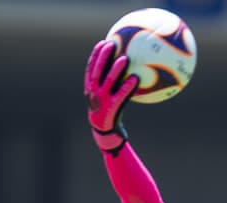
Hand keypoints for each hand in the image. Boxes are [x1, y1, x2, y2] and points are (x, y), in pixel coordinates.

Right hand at [85, 39, 137, 153]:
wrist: (106, 136)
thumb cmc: (110, 114)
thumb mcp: (108, 98)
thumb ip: (114, 85)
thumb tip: (127, 69)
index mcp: (90, 91)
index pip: (90, 69)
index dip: (95, 56)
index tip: (102, 43)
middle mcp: (93, 95)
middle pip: (96, 72)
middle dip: (103, 57)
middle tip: (112, 44)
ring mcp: (101, 103)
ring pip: (107, 83)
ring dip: (115, 69)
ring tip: (125, 58)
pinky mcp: (110, 111)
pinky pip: (120, 97)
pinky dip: (127, 87)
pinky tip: (136, 79)